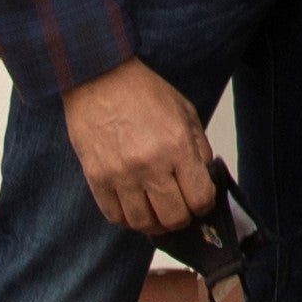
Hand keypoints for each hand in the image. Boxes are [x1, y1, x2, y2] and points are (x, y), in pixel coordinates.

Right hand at [63, 58, 215, 234]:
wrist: (99, 78)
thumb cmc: (143, 92)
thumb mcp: (184, 110)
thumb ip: (199, 146)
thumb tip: (205, 176)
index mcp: (176, 145)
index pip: (200, 198)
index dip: (205, 204)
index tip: (201, 199)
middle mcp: (150, 165)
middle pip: (174, 218)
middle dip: (183, 217)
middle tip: (181, 207)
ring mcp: (121, 175)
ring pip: (144, 224)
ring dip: (155, 223)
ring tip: (157, 211)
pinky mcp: (97, 179)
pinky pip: (115, 217)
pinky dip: (128, 219)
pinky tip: (135, 207)